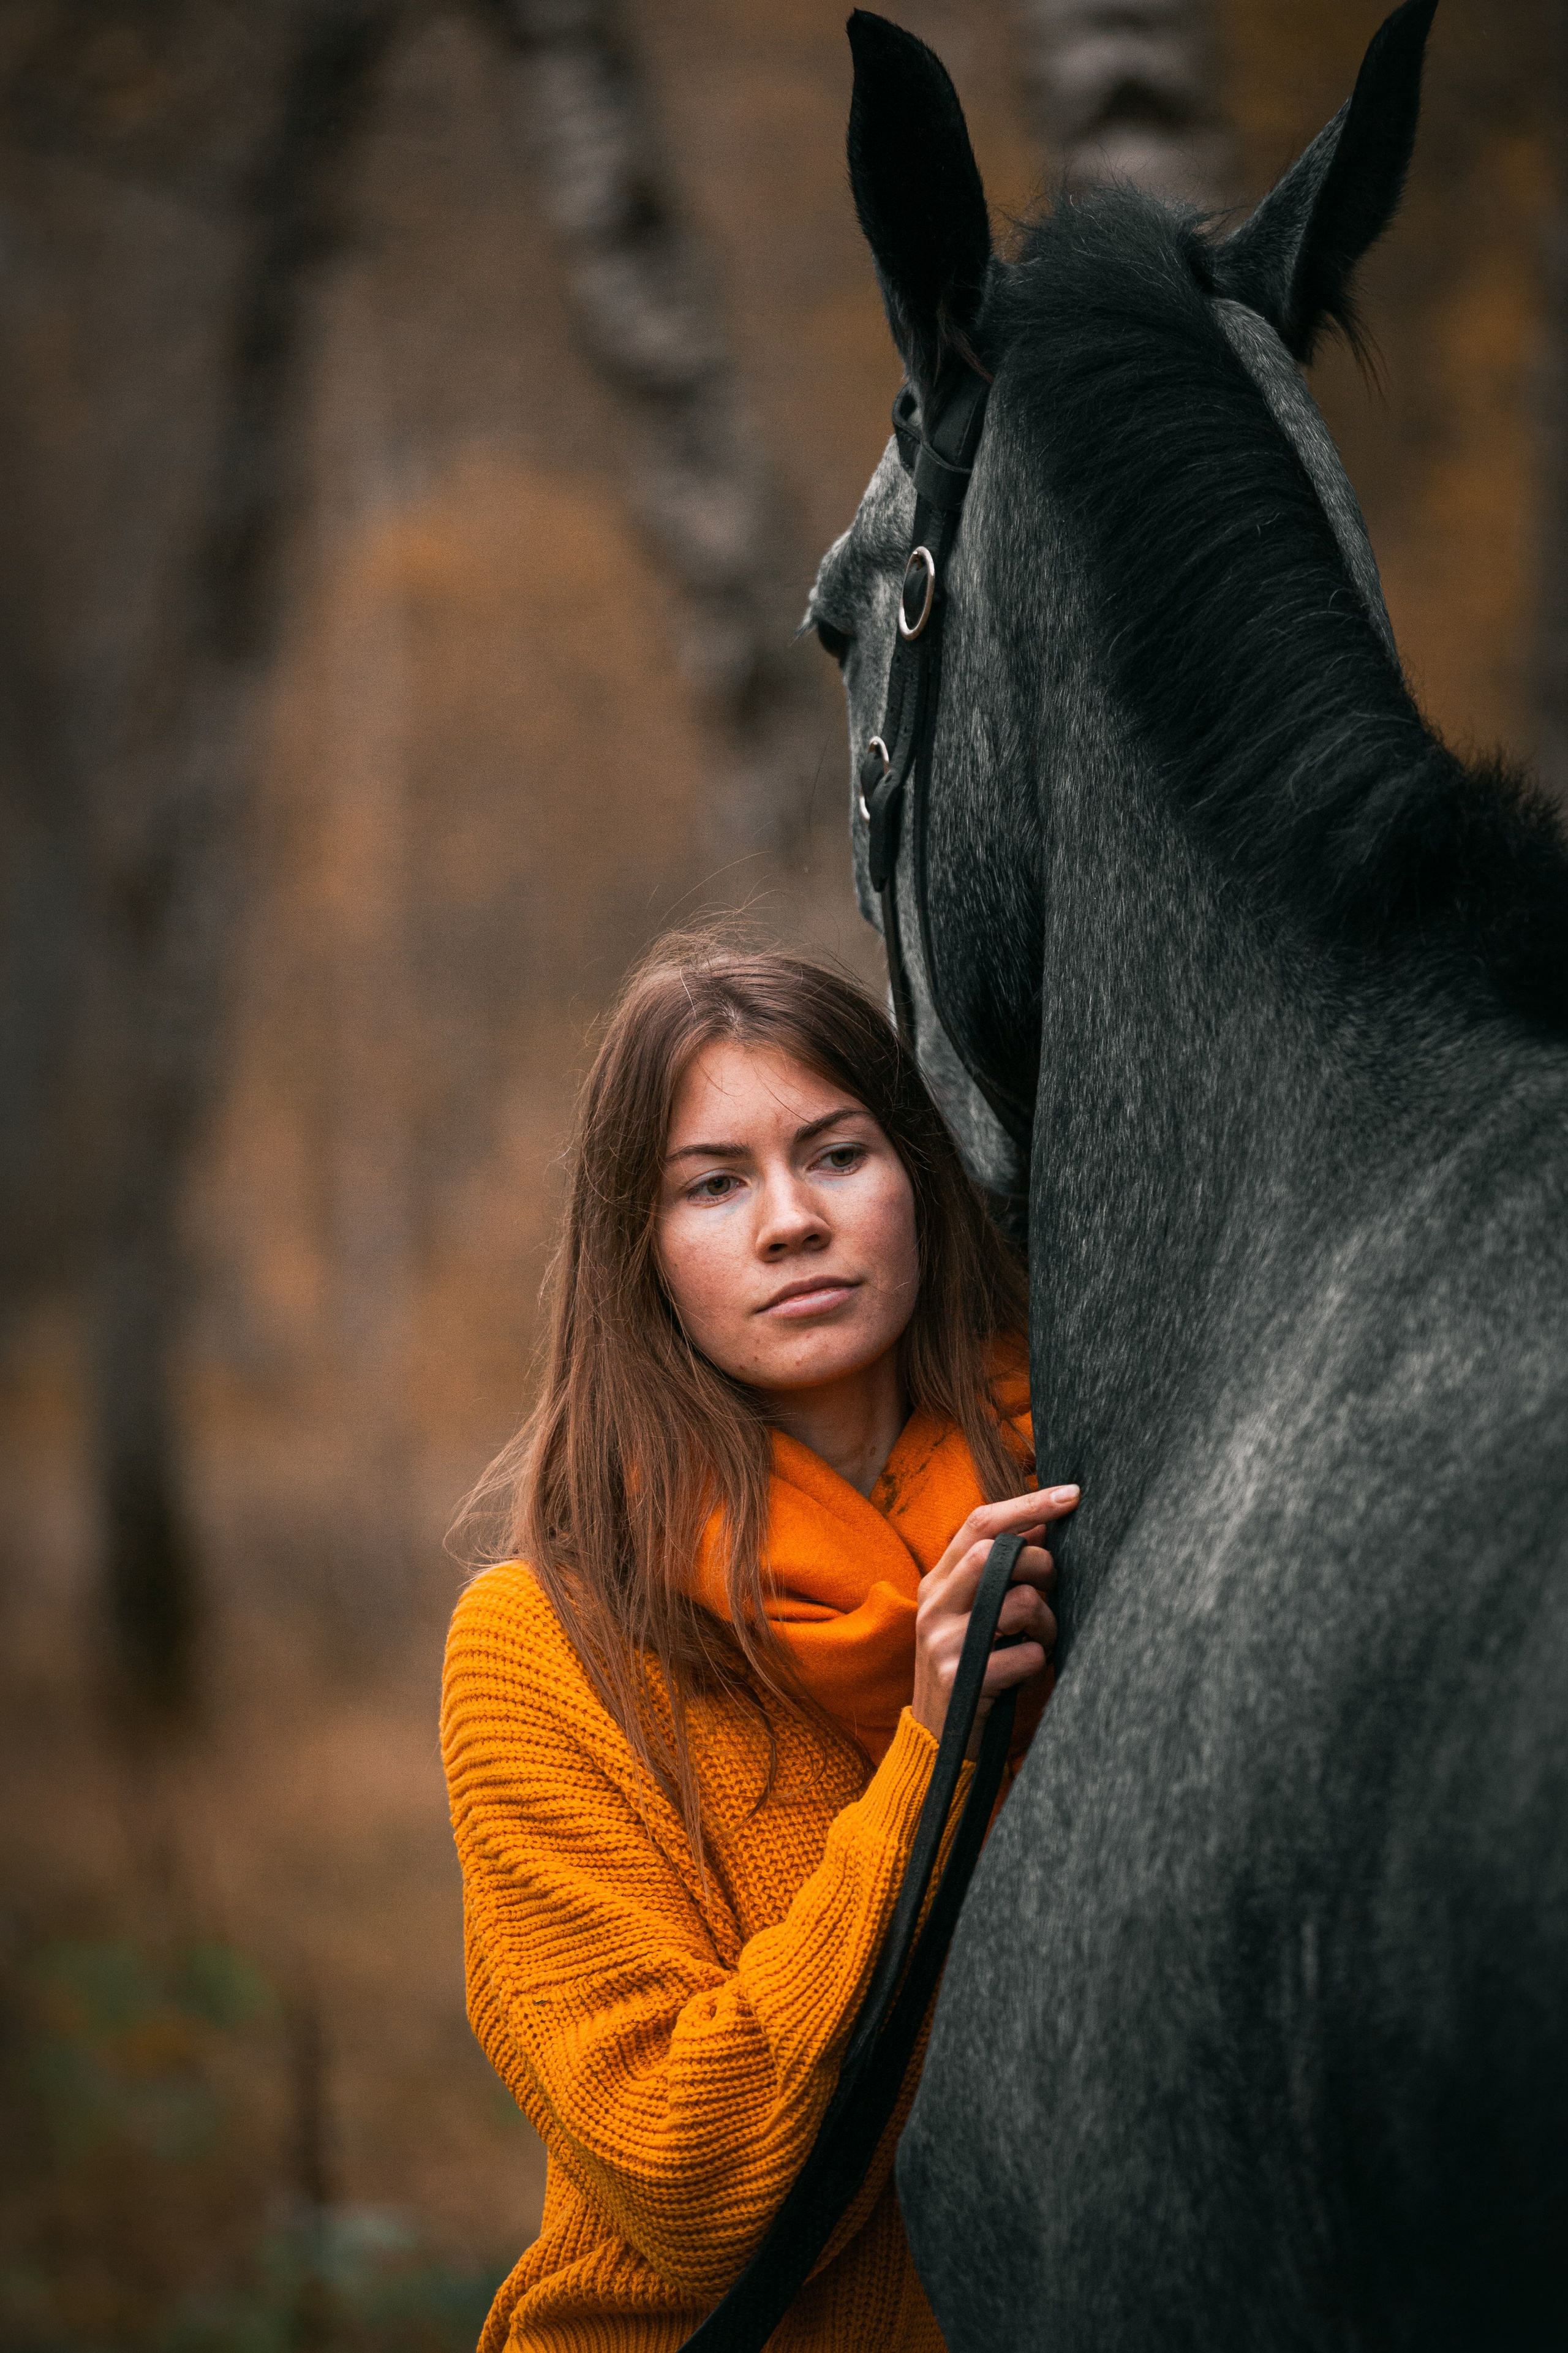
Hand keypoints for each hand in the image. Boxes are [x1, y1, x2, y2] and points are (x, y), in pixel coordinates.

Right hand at [911, 1487, 1078, 1753]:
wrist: (939, 1737)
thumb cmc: (972, 1665)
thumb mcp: (977, 1613)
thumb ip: (1002, 1571)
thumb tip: (1045, 1525)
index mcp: (939, 1581)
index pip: (980, 1524)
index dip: (1027, 1504)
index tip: (1072, 1494)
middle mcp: (935, 1604)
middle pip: (993, 1554)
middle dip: (1040, 1563)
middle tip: (1056, 1584)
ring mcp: (944, 1642)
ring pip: (1017, 1602)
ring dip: (1047, 1620)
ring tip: (1043, 1638)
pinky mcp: (959, 1678)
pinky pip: (1023, 1654)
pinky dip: (1038, 1658)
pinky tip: (1028, 1667)